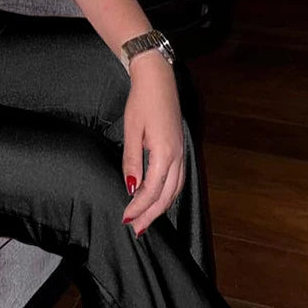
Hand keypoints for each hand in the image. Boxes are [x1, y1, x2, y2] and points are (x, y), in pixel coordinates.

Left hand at [120, 51, 185, 236]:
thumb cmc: (141, 102)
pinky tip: (159, 199)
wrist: (158, 78)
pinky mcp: (180, 148)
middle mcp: (177, 156)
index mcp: (164, 153)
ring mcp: (181, 152)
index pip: (151, 191)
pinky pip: (178, 179)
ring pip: (175, 189)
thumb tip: (131, 188)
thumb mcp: (131, 131)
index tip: (125, 218)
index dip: (138, 207)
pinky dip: (169, 194)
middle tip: (135, 229)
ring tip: (146, 220)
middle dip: (150, 215)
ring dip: (161, 207)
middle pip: (166, 196)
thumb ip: (132, 161)